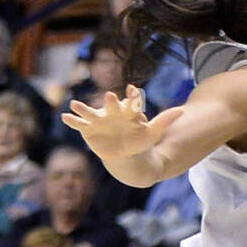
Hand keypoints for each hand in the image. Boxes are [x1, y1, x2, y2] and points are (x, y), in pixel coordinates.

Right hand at [60, 84, 183, 161]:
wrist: (125, 155)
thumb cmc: (139, 142)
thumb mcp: (152, 133)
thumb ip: (164, 121)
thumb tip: (182, 111)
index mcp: (127, 111)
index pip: (131, 102)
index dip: (132, 97)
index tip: (134, 90)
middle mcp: (111, 113)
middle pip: (110, 106)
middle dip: (109, 102)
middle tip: (109, 96)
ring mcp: (98, 120)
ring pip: (90, 113)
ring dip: (82, 109)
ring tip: (74, 104)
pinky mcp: (88, 129)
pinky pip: (79, 125)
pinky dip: (72, 121)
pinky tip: (64, 116)